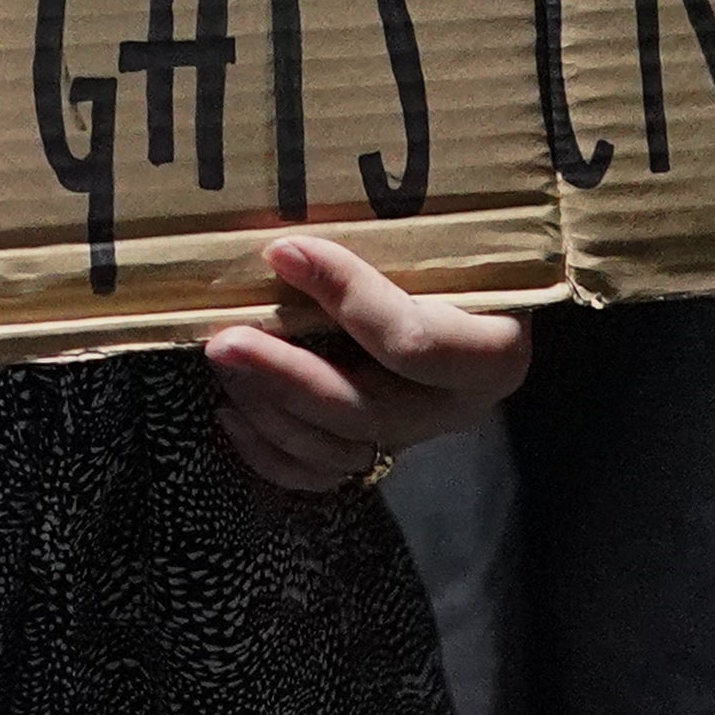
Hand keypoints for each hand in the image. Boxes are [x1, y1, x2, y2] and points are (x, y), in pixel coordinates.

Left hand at [200, 233, 525, 491]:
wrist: (479, 301)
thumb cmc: (463, 256)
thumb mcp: (442, 242)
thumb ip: (387, 240)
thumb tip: (292, 239)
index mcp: (489, 354)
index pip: (413, 340)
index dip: (346, 297)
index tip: (281, 252)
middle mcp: (453, 408)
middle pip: (363, 408)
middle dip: (284, 374)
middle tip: (225, 340)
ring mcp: (415, 436)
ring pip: (335, 450)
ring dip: (269, 409)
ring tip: (225, 362)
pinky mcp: (380, 452)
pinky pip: (319, 474)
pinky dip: (270, 452)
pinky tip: (233, 413)